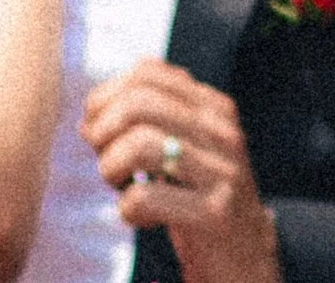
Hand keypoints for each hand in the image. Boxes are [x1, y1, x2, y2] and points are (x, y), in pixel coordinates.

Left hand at [81, 60, 281, 282]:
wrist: (247, 261)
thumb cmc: (200, 202)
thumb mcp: (182, 151)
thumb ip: (144, 125)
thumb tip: (87, 121)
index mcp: (214, 109)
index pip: (148, 72)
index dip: (107, 97)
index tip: (101, 130)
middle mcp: (223, 133)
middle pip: (138, 103)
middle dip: (103, 130)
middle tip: (104, 160)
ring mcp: (223, 173)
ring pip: (139, 144)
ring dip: (111, 168)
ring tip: (120, 187)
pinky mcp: (215, 215)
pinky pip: (144, 197)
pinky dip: (127, 209)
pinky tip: (141, 217)